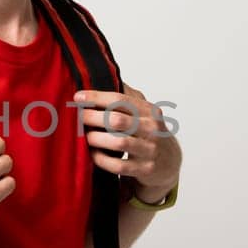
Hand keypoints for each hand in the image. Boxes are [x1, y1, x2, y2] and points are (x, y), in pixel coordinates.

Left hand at [73, 84, 181, 201]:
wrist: (169, 162)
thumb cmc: (149, 133)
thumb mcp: (144, 113)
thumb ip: (127, 98)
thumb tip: (103, 78)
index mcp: (149, 110)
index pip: (120, 99)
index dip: (96, 97)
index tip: (77, 97)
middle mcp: (152, 128)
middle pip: (116, 120)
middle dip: (92, 118)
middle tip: (77, 118)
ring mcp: (150, 150)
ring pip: (118, 142)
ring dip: (96, 139)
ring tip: (84, 136)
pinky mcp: (145, 169)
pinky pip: (118, 165)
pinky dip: (102, 159)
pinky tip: (93, 154)